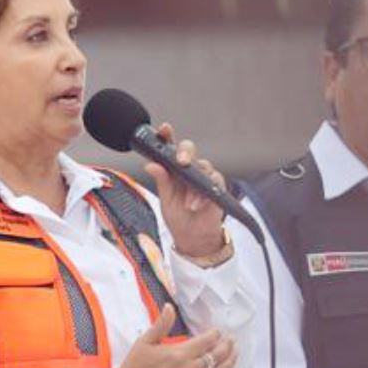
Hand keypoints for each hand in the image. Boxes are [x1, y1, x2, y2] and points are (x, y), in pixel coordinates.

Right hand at [103, 303, 236, 367]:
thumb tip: (169, 307)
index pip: (206, 341)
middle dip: (227, 346)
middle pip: (218, 356)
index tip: (218, 331)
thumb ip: (161, 324)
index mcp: (178, 354)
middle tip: (231, 340)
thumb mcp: (145, 342)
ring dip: (230, 362)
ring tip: (235, 354)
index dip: (215, 335)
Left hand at [142, 123, 228, 259]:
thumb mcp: (166, 199)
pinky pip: (214, 183)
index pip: (170, 147)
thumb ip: (161, 180)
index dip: (167, 135)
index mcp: (173, 169)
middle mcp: (189, 170)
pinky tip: (196, 205)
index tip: (164, 129)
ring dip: (194, 186)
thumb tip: (151, 165)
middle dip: (185, 152)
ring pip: (203, 166)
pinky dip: (203, 196)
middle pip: (189, 150)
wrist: (193, 238)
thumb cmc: (178, 217)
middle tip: (181, 161)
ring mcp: (203, 177)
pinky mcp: (216, 188)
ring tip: (187, 203)